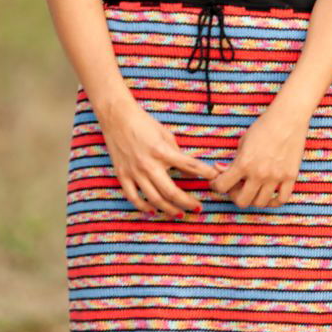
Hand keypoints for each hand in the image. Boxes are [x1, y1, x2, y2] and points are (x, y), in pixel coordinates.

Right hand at [98, 99, 219, 217]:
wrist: (118, 118)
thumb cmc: (144, 123)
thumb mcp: (165, 135)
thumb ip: (177, 154)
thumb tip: (190, 171)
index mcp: (161, 151)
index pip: (188, 165)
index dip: (203, 172)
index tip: (214, 179)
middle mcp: (148, 164)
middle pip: (171, 192)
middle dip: (187, 202)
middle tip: (198, 208)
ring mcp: (134, 172)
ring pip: (154, 199)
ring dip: (169, 210)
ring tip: (180, 214)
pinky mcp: (122, 175)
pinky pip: (133, 198)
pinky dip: (144, 207)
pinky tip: (153, 211)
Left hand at [208, 103, 307, 207]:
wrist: (288, 117)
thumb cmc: (264, 126)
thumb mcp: (243, 141)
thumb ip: (233, 159)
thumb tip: (221, 170)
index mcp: (244, 163)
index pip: (222, 186)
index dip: (216, 186)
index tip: (218, 183)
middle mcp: (259, 174)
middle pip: (241, 201)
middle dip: (235, 195)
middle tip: (236, 186)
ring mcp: (276, 177)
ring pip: (260, 203)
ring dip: (253, 198)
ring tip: (253, 188)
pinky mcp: (290, 177)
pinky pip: (281, 200)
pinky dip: (273, 201)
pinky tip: (269, 194)